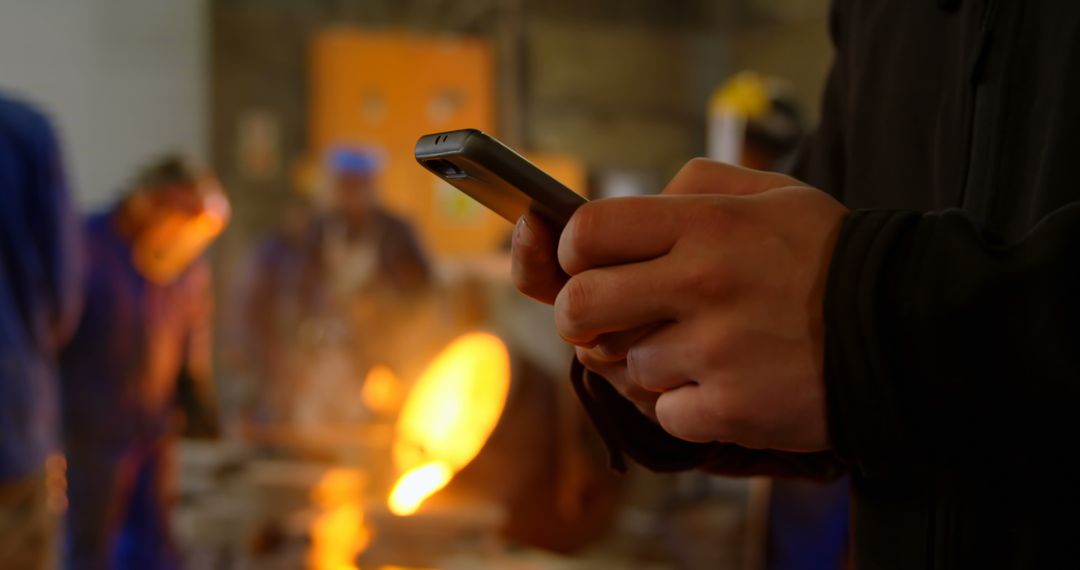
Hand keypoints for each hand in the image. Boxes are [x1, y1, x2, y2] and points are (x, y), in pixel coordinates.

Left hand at [512, 159, 847, 450]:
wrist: (907, 327)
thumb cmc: (829, 258)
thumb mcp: (771, 194)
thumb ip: (693, 187)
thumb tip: (629, 209)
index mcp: (704, 224)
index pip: (587, 231)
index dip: (570, 249)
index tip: (584, 262)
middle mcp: (701, 282)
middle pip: (578, 305)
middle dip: (577, 316)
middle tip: (602, 320)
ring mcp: (714, 350)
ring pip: (624, 366)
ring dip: (650, 363)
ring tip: (702, 350)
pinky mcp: (729, 408)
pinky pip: (664, 414)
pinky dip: (685, 407)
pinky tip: (723, 386)